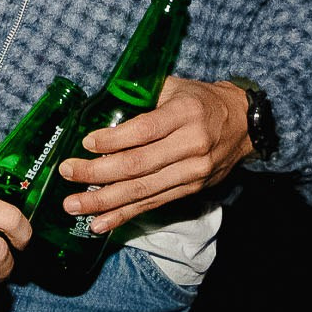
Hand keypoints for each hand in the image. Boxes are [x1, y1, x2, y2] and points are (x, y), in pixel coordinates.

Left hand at [58, 76, 253, 233]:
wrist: (243, 124)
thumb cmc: (200, 100)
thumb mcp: (175, 87)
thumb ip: (142, 96)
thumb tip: (99, 104)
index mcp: (185, 114)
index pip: (144, 130)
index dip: (113, 139)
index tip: (86, 143)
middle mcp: (190, 145)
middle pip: (138, 165)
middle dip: (97, 173)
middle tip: (67, 172)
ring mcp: (192, 172)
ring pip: (142, 191)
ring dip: (104, 201)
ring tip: (73, 205)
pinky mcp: (190, 190)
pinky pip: (152, 205)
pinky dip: (123, 215)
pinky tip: (99, 224)